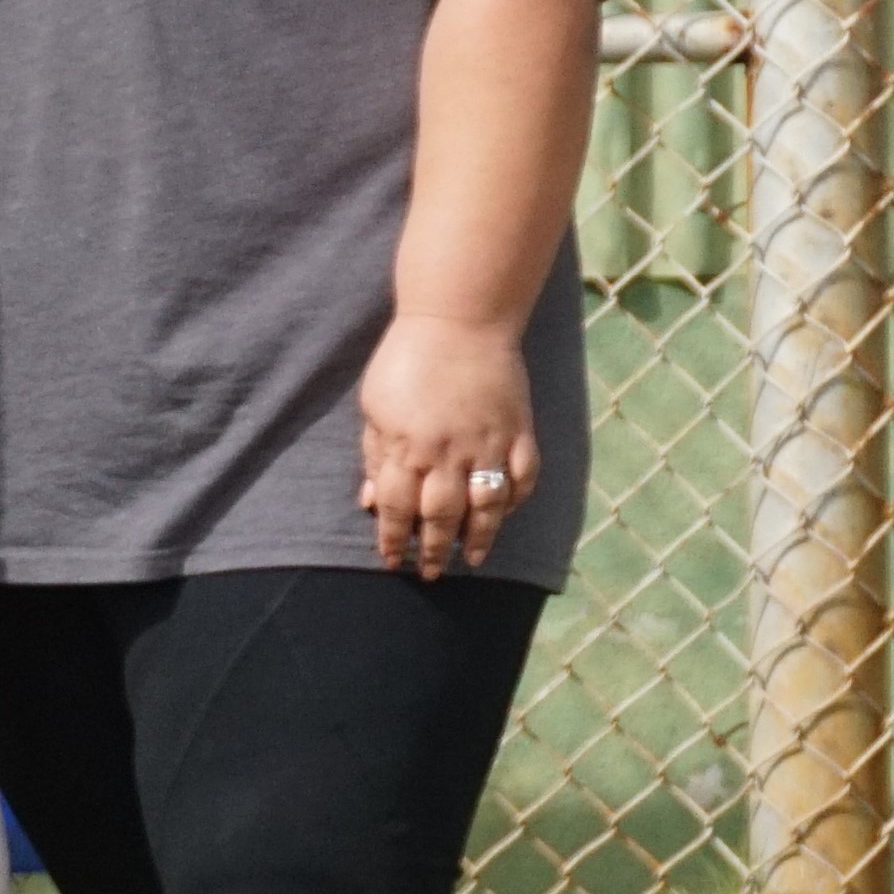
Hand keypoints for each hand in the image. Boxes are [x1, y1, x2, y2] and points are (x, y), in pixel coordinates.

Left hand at [356, 311, 537, 578]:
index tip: (391, 561)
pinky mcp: (520, 432)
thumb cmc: (407, 360)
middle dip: (433, 550)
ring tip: (471, 561)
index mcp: (408, 447)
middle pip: (440, 516)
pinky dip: (515, 500)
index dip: (393, 539)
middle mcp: (449, 453)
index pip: (397, 508)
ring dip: (478, 539)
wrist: (460, 321)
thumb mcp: (375, 406)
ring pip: (486, 507)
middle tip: (429, 573)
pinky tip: (504, 514)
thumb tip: (371, 500)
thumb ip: (376, 455)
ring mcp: (489, 444)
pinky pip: (522, 478)